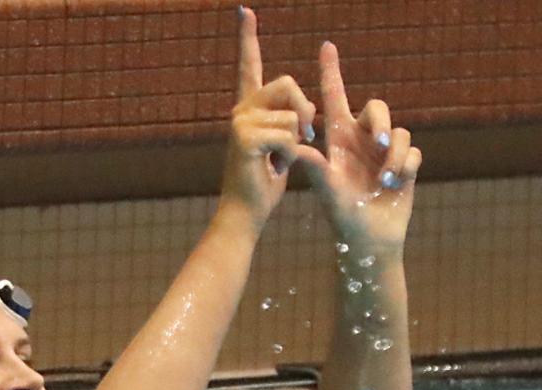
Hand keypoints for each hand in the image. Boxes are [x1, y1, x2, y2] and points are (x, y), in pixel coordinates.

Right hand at [220, 7, 315, 231]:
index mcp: (247, 109)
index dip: (248, 39)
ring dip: (297, 141)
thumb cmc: (263, 184)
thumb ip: (289, 121)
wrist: (245, 213)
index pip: (249, 67)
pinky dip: (289, 155)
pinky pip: (288, 134)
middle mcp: (239, 110)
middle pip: (287, 83)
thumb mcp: (281, 146)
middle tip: (303, 136)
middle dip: (304, 110)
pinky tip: (273, 168)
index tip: (245, 11)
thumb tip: (306, 110)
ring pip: (292, 114)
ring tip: (278, 161)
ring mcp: (239, 123)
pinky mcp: (244, 139)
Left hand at [297, 43, 421, 250]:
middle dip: (381, 121)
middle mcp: (361, 140)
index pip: (334, 99)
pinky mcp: (405, 164)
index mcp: (338, 140)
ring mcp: (384, 152)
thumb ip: (313, 167)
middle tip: (378, 142)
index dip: (331, 72)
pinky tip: (395, 184)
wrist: (368, 239)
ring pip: (399, 131)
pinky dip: (406, 166)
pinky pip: (413, 151)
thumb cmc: (342, 216)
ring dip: (394, 154)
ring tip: (384, 178)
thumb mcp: (325, 189)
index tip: (326, 46)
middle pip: (377, 107)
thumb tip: (293, 147)